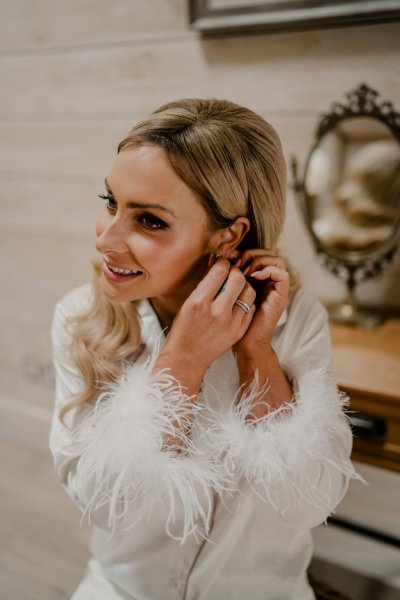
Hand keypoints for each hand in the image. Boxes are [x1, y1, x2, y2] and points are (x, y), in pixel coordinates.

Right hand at [160, 258, 256, 378]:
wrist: (187, 357)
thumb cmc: (184, 327)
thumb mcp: (188, 302)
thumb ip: (204, 283)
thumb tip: (216, 262)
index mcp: (200, 301)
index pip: (221, 270)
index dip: (223, 263)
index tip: (222, 264)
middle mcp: (217, 311)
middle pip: (238, 278)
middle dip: (235, 271)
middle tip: (231, 274)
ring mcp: (230, 322)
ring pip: (249, 292)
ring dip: (243, 286)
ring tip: (236, 288)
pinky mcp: (239, 331)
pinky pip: (250, 308)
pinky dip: (246, 301)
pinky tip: (237, 302)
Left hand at [232, 249, 288, 358]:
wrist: (244, 343)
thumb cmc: (229, 320)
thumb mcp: (223, 293)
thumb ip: (223, 276)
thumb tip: (213, 256)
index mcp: (255, 278)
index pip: (255, 252)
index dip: (241, 250)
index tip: (226, 256)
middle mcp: (268, 281)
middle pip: (267, 252)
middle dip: (250, 253)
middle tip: (235, 261)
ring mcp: (276, 289)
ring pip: (276, 260)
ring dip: (259, 260)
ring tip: (243, 270)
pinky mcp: (281, 297)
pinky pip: (282, 275)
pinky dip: (268, 271)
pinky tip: (252, 277)